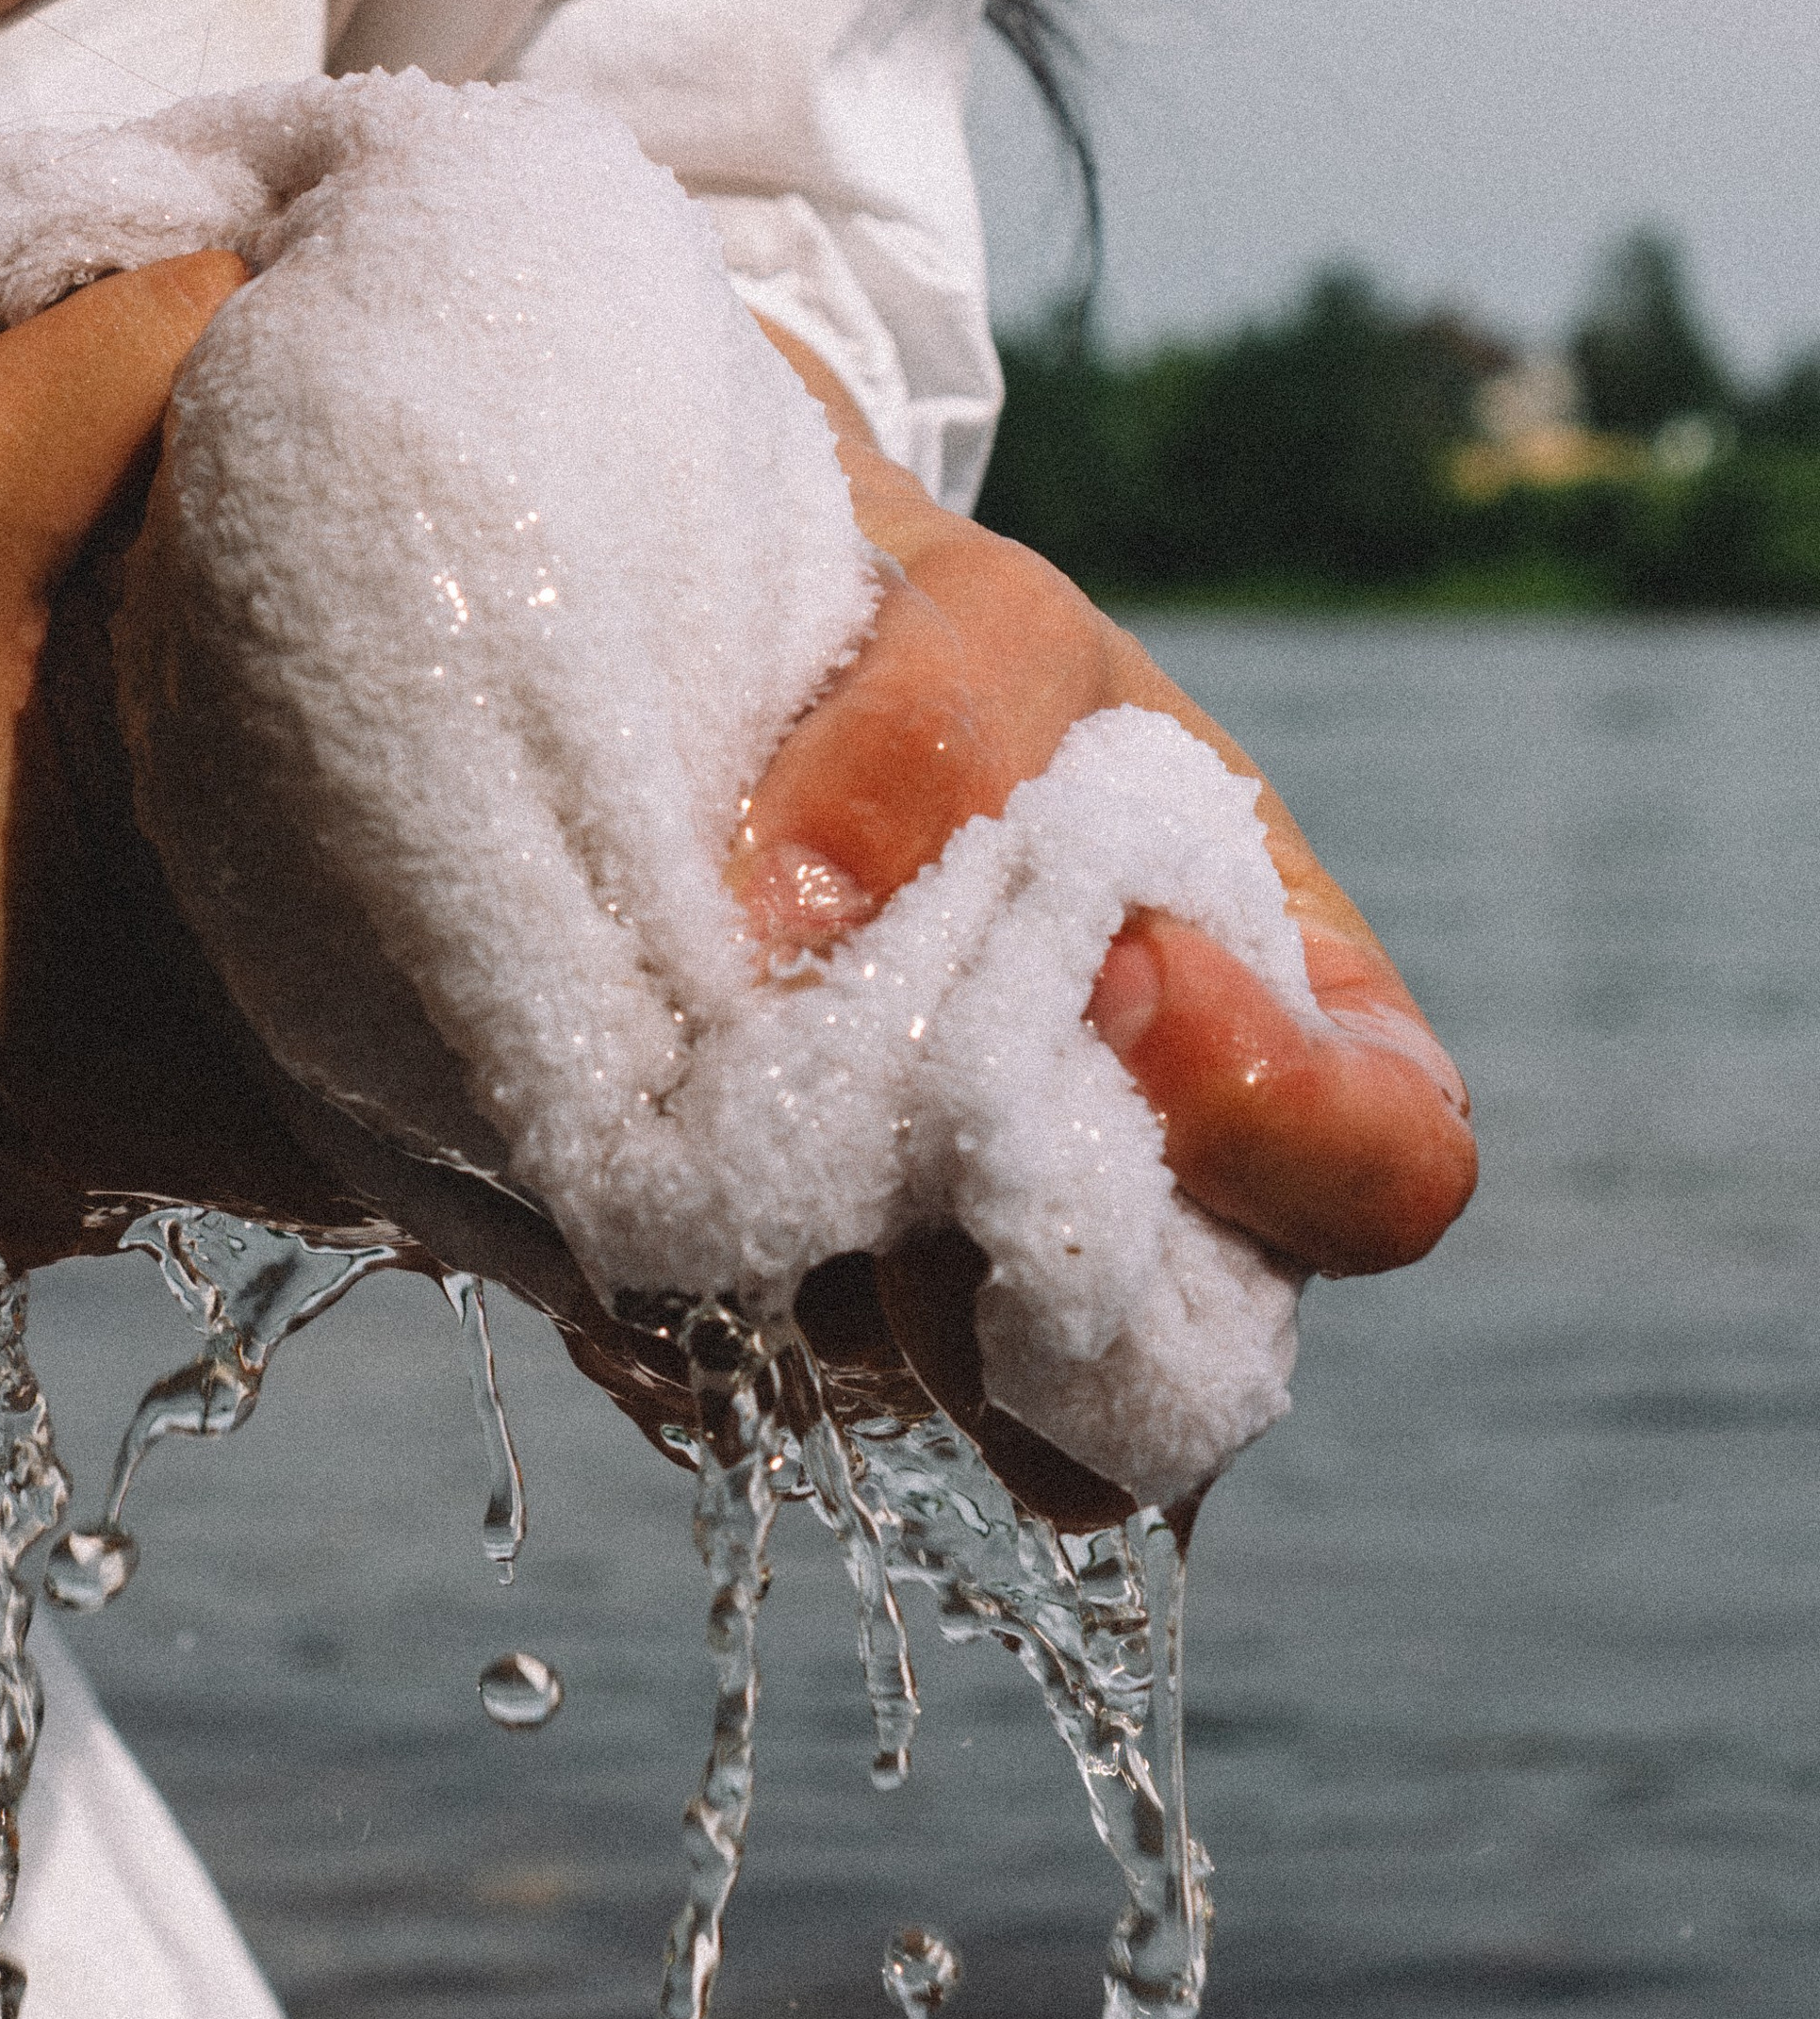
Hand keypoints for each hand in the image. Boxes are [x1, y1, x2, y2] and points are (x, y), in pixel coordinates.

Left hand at [728, 328, 1477, 1518]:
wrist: (714, 684)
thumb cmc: (913, 653)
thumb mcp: (967, 625)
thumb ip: (937, 727)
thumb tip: (803, 910)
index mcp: (1274, 1024)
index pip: (1383, 1169)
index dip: (1276, 1120)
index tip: (1119, 966)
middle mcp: (1143, 1196)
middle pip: (1165, 1361)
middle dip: (1028, 1260)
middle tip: (905, 1118)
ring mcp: (967, 1282)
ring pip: (948, 1392)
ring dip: (841, 1277)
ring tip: (736, 1108)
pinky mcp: (782, 1316)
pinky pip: (752, 1380)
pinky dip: (689, 1302)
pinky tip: (634, 1173)